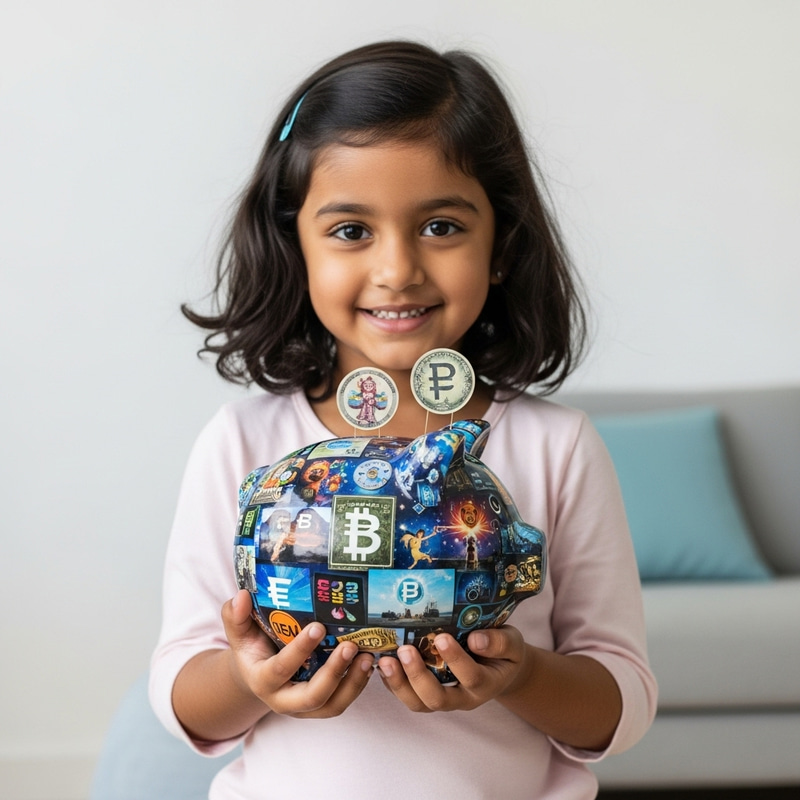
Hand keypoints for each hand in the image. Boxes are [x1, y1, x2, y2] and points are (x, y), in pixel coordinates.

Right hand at [222, 590, 373, 718]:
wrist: (257, 672)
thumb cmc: (252, 646)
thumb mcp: (239, 631)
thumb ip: (235, 615)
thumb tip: (242, 596)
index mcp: (261, 680)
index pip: (281, 669)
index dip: (299, 650)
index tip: (318, 627)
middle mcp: (283, 700)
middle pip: (312, 696)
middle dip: (334, 673)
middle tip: (350, 646)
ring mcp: (305, 707)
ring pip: (333, 705)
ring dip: (354, 682)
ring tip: (368, 656)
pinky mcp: (322, 706)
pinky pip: (342, 701)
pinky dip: (358, 684)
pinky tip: (369, 661)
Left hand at [376, 626, 528, 712]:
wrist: (500, 668)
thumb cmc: (505, 652)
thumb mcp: (512, 643)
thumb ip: (499, 643)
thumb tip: (475, 639)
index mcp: (486, 684)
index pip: (471, 677)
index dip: (456, 660)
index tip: (441, 637)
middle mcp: (463, 698)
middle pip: (437, 699)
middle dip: (418, 676)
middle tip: (405, 650)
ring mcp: (444, 699)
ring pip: (419, 703)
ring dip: (400, 684)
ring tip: (386, 660)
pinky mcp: (428, 695)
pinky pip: (408, 696)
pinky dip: (393, 683)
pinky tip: (382, 663)